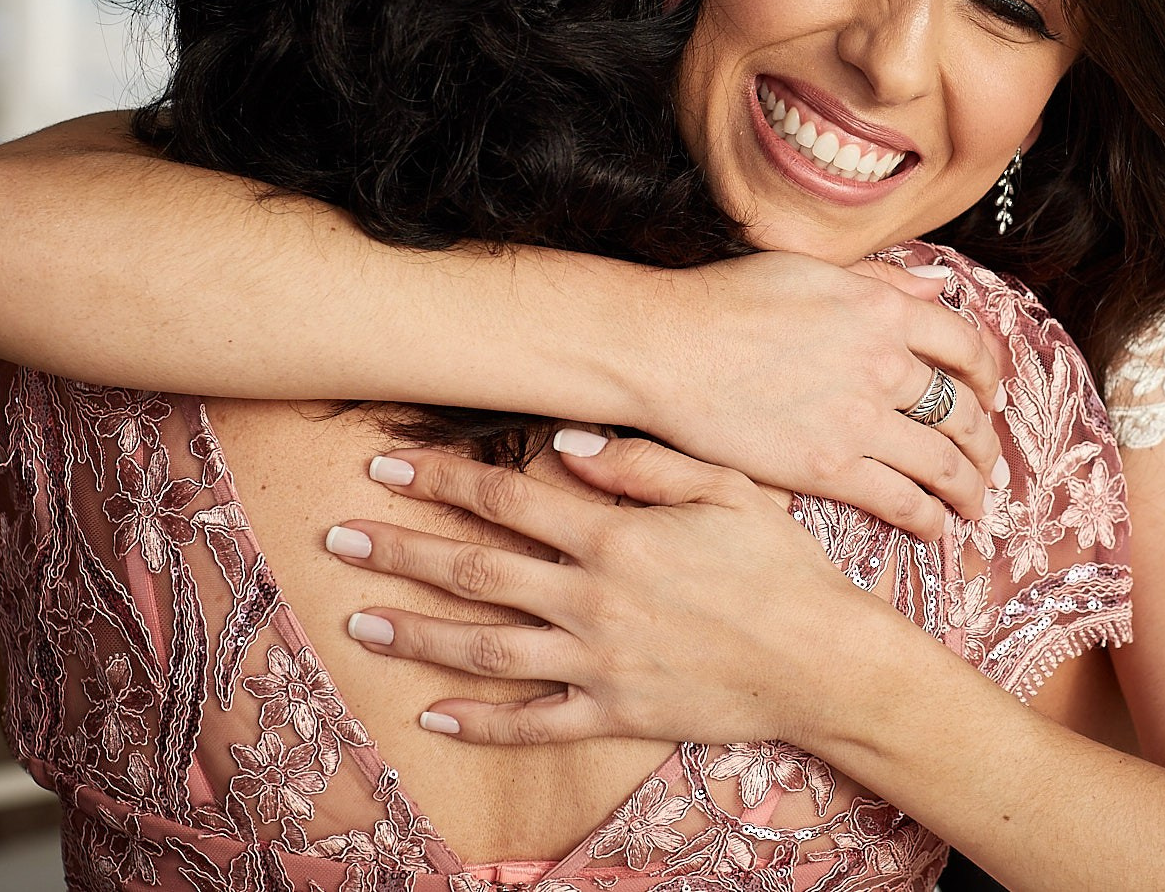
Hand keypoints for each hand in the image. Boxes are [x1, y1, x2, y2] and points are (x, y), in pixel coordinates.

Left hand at [334, 438, 912, 747]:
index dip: (442, 480)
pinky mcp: (614, 711)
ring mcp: (598, 659)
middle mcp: (592, 596)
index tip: (389, 467)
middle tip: (339, 537)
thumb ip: (643, 464)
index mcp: (616, 533)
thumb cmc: (782, 565)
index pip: (508, 499)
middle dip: (401, 550)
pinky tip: (433, 716)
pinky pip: (533, 721)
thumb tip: (565, 442)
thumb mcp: (726, 487)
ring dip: (416, 634)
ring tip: (360, 623)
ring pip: (485, 646)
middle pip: (476, 569)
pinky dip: (480, 722)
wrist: (824, 660)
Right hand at [629, 252, 1010, 538]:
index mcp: (884, 308)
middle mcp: (884, 362)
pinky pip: (901, 498)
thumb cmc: (727, 300)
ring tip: (976, 503)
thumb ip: (881, 280)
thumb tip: (937, 286)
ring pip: (943, 460)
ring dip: (969, 486)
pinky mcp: (829, 466)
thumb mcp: (814, 269)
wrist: (667, 347)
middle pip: (963, 409)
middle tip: (990, 462)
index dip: (988, 374)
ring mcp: (860, 418)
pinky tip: (936, 526)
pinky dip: (929, 516)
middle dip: (985, 441)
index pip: (965, 345)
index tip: (992, 394)